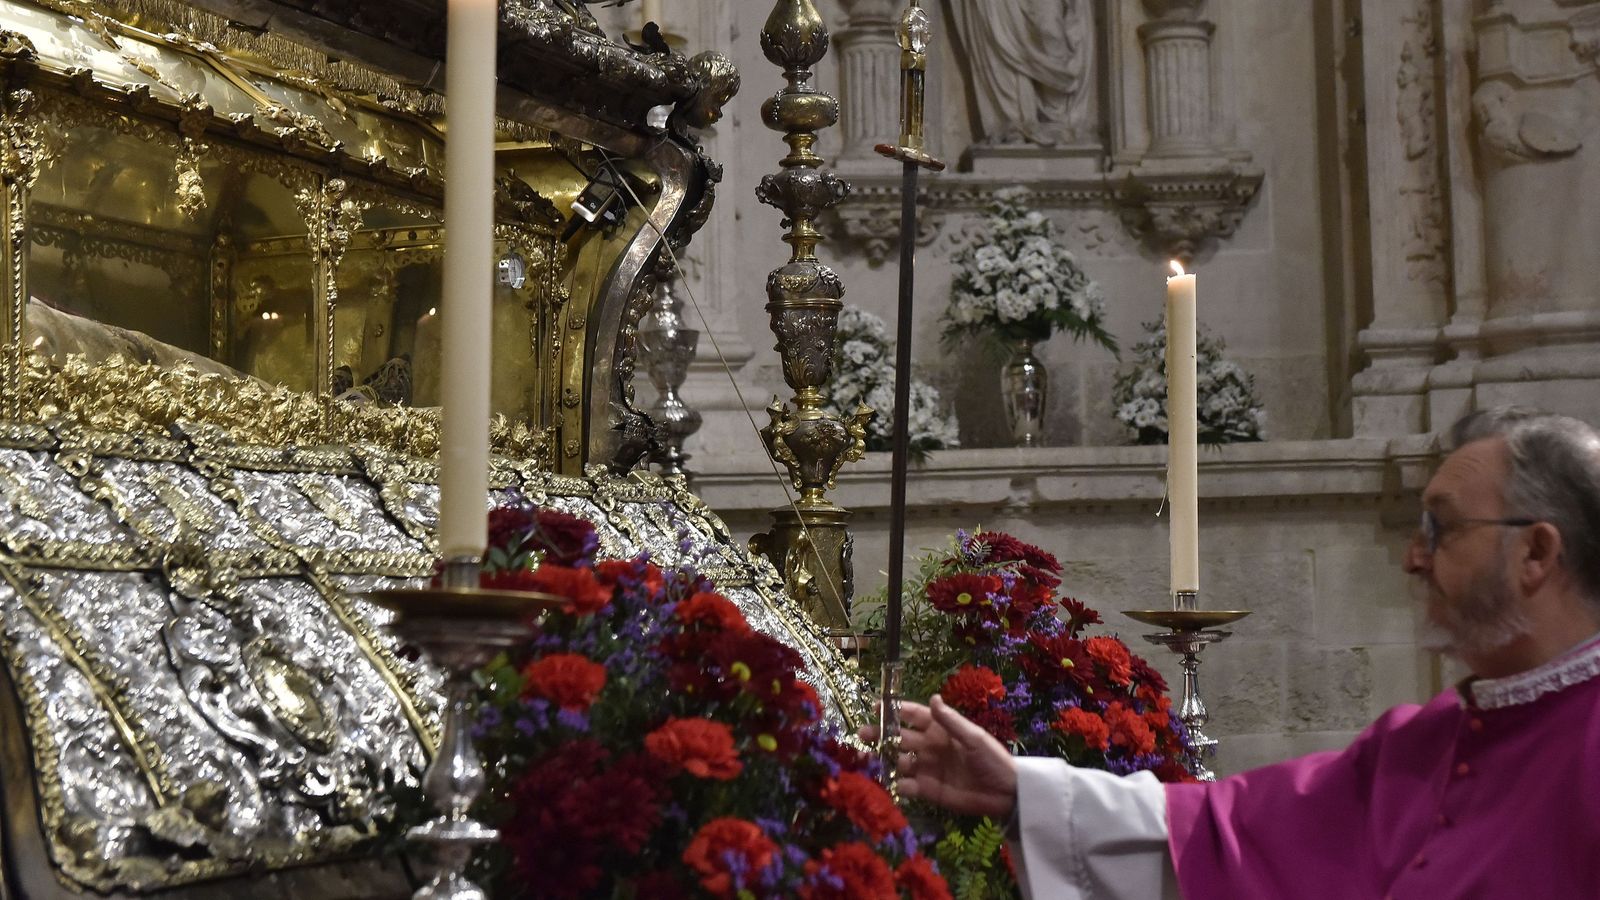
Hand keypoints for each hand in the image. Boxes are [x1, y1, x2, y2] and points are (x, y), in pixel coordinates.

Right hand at [862, 695, 1016, 819]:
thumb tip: (933, 698)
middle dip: (880, 734)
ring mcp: (927, 768)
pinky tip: (898, 784)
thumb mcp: (973, 737)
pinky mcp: (928, 790)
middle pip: (898, 737)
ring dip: (885, 760)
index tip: (876, 707)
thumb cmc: (992, 759)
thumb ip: (950, 721)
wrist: (1005, 793)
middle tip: (863, 734)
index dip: (894, 710)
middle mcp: (929, 746)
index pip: (913, 715)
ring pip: (898, 761)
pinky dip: (899, 785)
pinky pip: (907, 786)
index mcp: (940, 729)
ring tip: (872, 760)